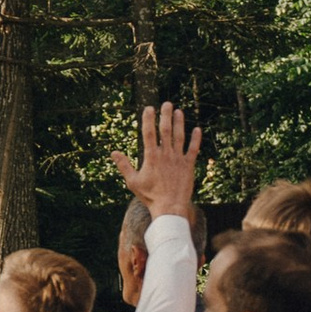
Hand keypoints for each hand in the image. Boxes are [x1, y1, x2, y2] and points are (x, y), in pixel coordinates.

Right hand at [110, 99, 200, 228]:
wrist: (170, 208)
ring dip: (180, 123)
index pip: (149, 133)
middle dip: (166, 115)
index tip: (149, 108)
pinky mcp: (189, 166)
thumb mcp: (132, 181)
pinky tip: (197, 129)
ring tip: (179, 111)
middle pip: (166, 130)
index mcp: (151, 156)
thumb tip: (113, 152)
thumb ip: (124, 166)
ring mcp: (178, 159)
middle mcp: (165, 155)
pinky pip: (193, 149)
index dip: (148, 119)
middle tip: (167, 104)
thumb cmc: (150, 196)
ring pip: (180, 137)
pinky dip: (196, 139)